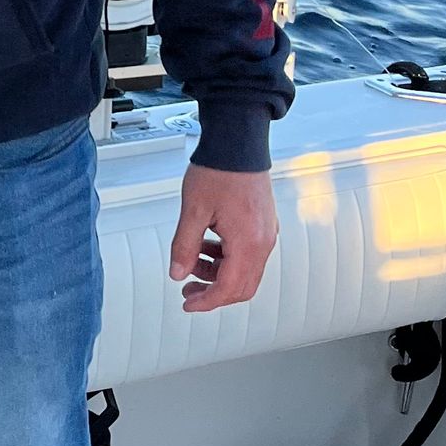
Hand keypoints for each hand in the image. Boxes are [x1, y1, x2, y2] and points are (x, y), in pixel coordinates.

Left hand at [168, 162, 276, 311]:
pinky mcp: (264, 223)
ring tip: (193, 260)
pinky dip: (228, 258)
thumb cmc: (220, 170)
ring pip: (246, 271)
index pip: (229, 289)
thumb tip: (178, 272)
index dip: (207, 302)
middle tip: (189, 290)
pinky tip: (208, 245)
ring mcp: (266, 232)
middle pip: (242, 286)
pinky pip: (249, 253)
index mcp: (248, 243)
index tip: (189, 304)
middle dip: (213, 292)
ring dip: (218, 273)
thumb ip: (184, 246)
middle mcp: (263, 241)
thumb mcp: (193, 210)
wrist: (238, 142)